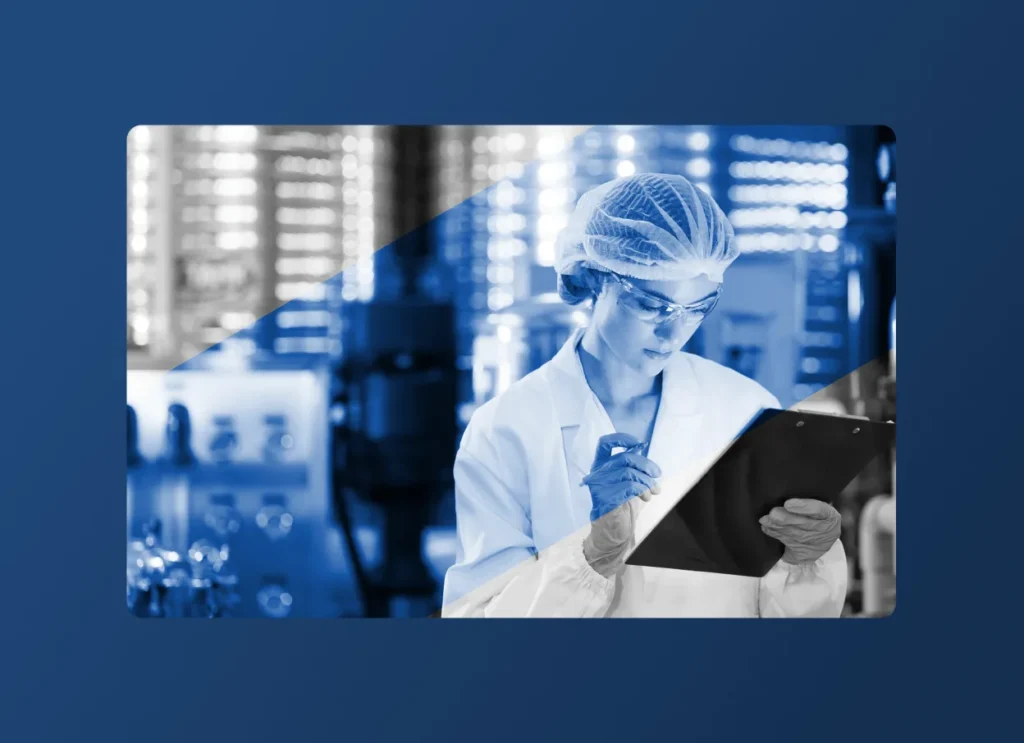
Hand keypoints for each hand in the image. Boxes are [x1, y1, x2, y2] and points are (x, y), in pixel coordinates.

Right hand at [581, 433, 661, 577]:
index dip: (622, 439)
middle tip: (656, 475)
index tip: (639, 443)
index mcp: (600, 465)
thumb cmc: (620, 504)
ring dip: (646, 482)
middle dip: (645, 465)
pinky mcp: (605, 499)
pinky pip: (628, 488)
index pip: (605, 443)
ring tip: (652, 492)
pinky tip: (646, 498)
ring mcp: (599, 487)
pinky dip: (642, 491)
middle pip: (624, 458)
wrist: (612, 531)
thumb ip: (631, 465)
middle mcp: (596, 473)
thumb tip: (642, 447)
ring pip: (629, 473)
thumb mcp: (626, 480)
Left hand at [759, 498, 841, 564]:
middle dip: (786, 519)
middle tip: (772, 514)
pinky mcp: (807, 555)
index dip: (803, 507)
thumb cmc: (815, 515)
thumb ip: (804, 502)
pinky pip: (790, 547)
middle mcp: (826, 532)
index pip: (819, 510)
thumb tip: (784, 499)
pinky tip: (768, 530)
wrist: (823, 536)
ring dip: (778, 528)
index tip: (787, 504)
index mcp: (831, 516)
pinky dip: (777, 537)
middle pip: (804, 525)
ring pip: (795, 536)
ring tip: (765, 520)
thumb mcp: (817, 505)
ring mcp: (817, 546)